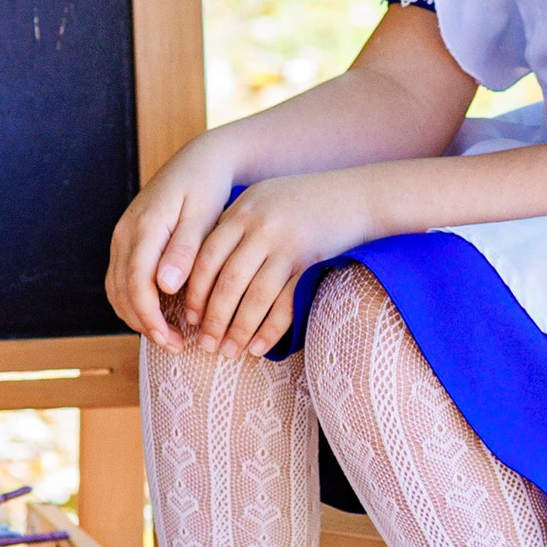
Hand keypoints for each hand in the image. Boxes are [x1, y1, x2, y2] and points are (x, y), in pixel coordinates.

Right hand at [106, 142, 240, 344]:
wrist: (199, 160)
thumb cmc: (207, 186)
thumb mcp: (203, 215)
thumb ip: (185, 250)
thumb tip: (165, 286)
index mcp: (145, 226)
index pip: (137, 284)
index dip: (151, 318)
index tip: (173, 341)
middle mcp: (125, 232)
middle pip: (122, 291)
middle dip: (144, 324)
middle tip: (174, 346)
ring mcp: (122, 236)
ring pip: (116, 288)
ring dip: (136, 316)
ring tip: (167, 336)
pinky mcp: (127, 240)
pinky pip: (120, 279)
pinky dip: (133, 301)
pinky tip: (157, 314)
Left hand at [167, 172, 366, 358]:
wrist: (356, 194)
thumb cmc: (301, 201)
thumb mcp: (261, 201)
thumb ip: (233, 226)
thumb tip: (202, 268)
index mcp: (240, 212)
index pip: (207, 259)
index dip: (195, 293)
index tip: (190, 318)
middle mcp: (260, 227)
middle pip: (228, 282)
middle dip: (213, 319)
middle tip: (206, 345)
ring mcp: (287, 244)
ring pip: (255, 296)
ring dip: (239, 330)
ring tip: (229, 352)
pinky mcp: (311, 261)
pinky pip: (286, 302)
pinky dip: (270, 329)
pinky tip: (259, 348)